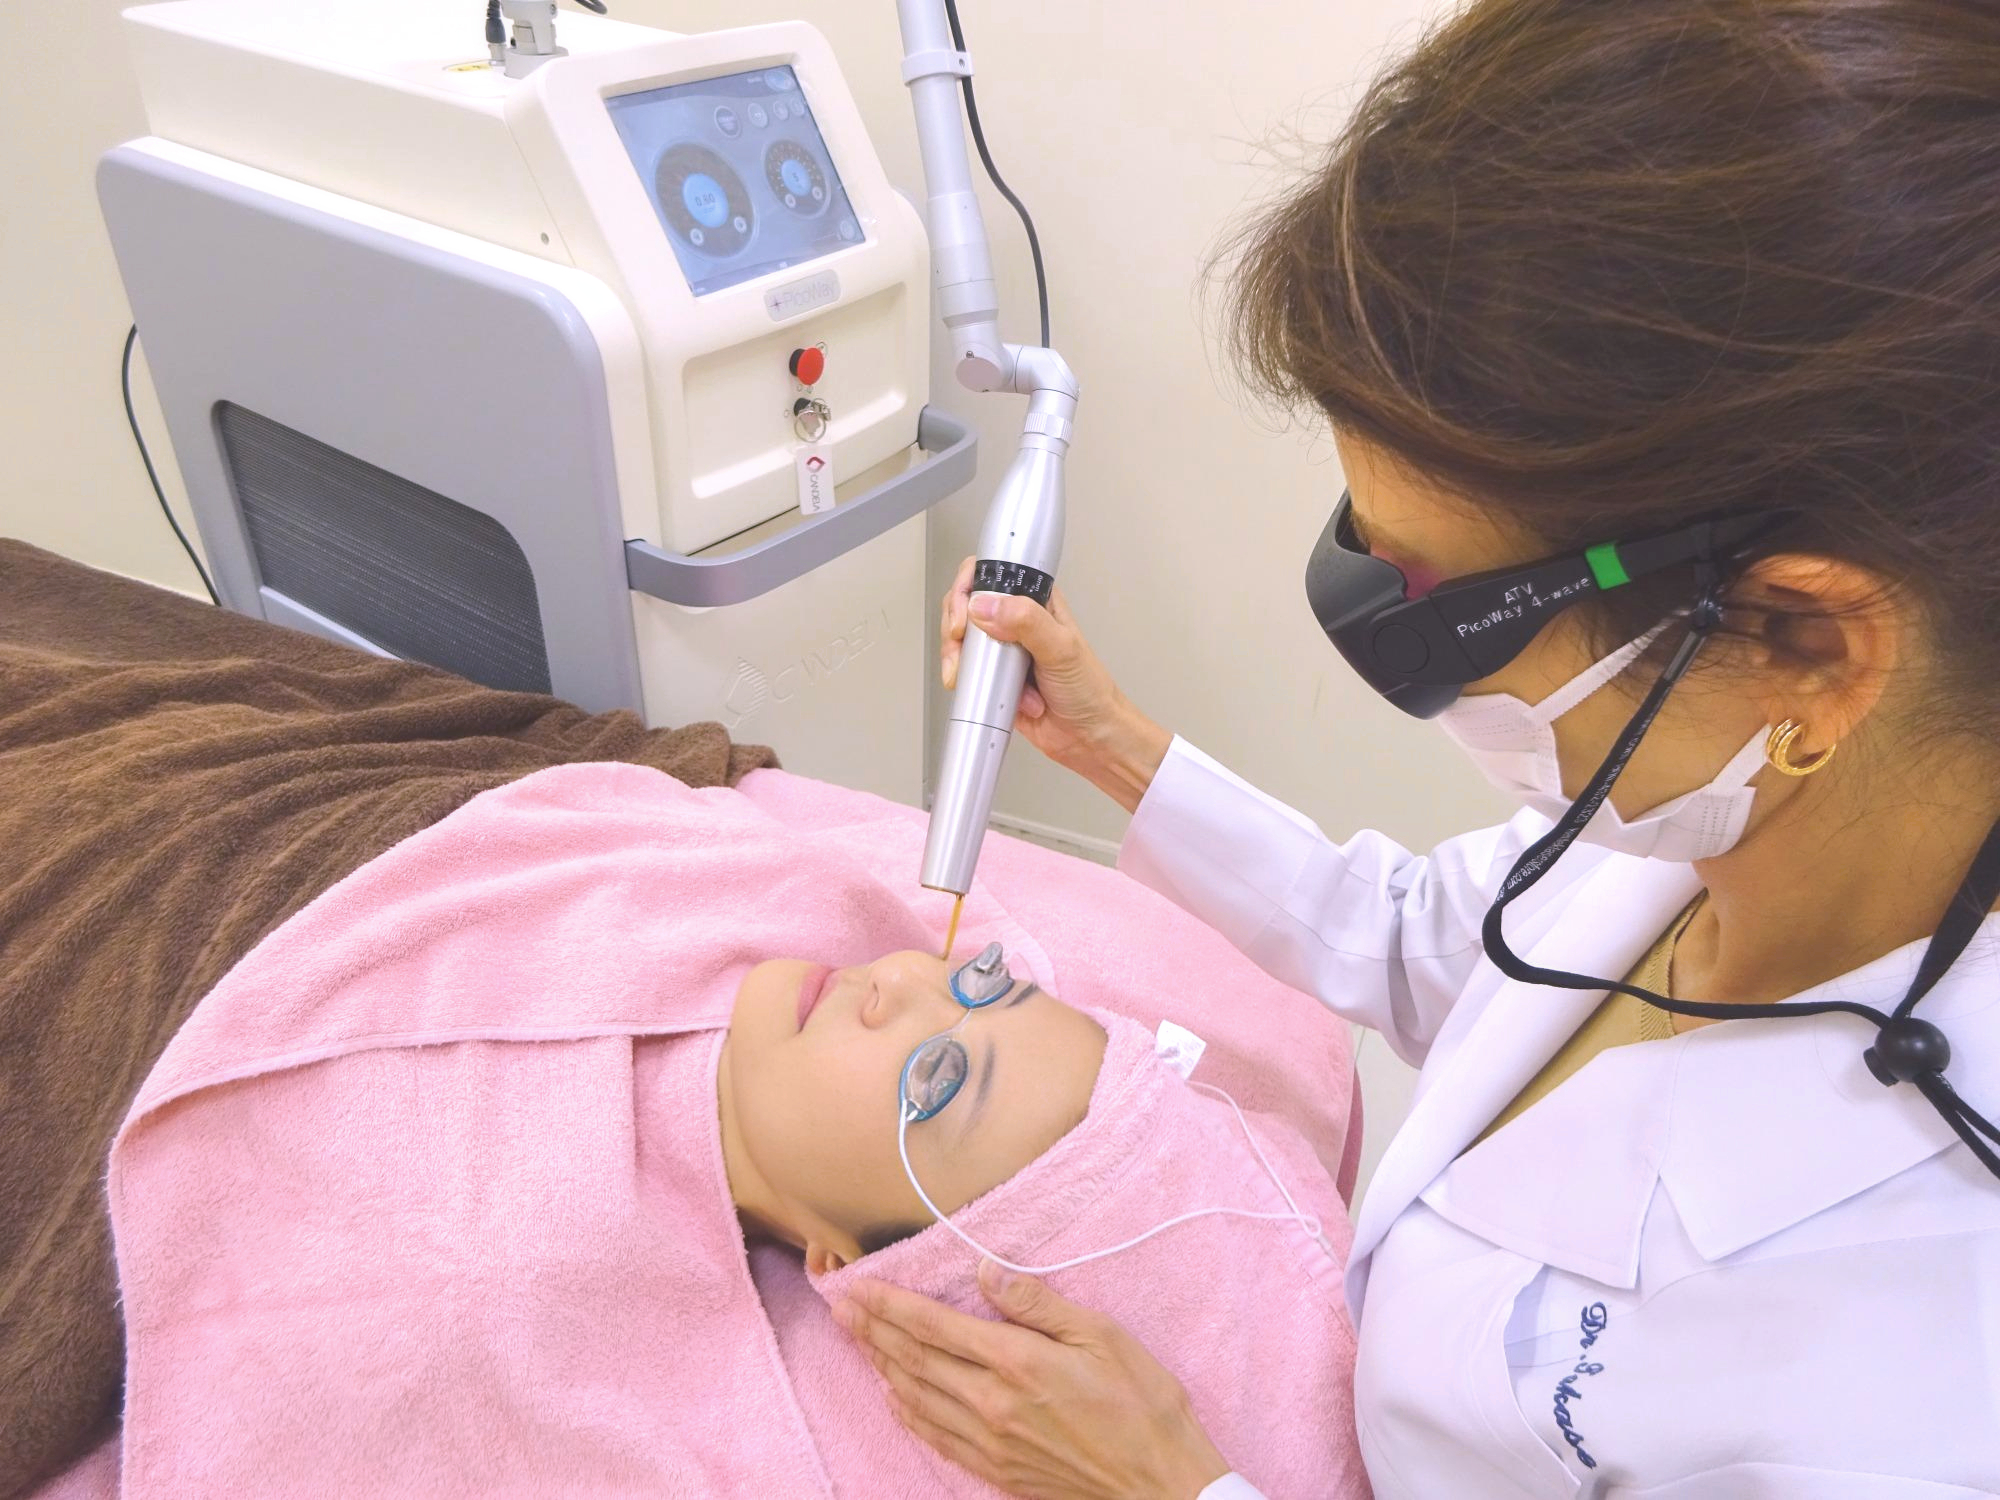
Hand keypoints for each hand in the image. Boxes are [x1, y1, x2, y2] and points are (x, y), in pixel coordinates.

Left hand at [835, 1260, 1231, 1499]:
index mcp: (1017, 1362)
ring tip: (857, 1341)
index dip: (891, 1305)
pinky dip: (909, 1414)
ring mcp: (991, 1442)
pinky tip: (895, 1398)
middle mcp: (993, 1403)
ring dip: (882, 1366)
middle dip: (873, 1330)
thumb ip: (1038, 1303)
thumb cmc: (1143, 1405)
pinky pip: (938, 1438)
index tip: (860, 1286)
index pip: (935, 1326)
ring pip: (918, 1398)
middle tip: (840, 1307)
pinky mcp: (998, 1470)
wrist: (1161, 1486)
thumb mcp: (1102, 1335)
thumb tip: (987, 1271)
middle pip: (915, 1360)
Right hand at [939, 558, 1171, 812]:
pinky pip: (967, 673)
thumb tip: (986, 606)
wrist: (1089, 737)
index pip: (992, 574)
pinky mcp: (993, 678)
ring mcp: (1002, 651)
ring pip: (962, 641)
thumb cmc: (1089, 690)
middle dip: (956, 626)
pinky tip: (991, 694)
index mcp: (1037, 602)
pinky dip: (969, 684)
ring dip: (961, 661)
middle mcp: (1017, 622)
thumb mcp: (1062, 649)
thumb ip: (1026, 621)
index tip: (965, 613)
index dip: (969, 586)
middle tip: (959, 644)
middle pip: (967, 605)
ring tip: (975, 676)